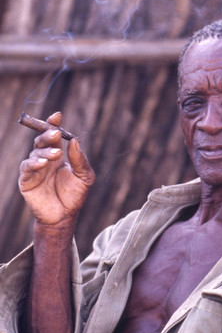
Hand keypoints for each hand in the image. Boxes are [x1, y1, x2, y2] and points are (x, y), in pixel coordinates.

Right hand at [19, 112, 94, 226]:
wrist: (64, 217)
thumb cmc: (75, 197)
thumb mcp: (85, 177)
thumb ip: (80, 160)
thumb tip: (75, 141)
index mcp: (58, 155)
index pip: (54, 135)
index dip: (53, 124)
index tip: (58, 115)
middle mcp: (45, 159)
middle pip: (42, 140)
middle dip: (48, 134)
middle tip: (56, 133)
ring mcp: (34, 169)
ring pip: (35, 152)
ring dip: (45, 151)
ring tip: (56, 155)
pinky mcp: (26, 180)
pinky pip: (27, 167)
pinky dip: (34, 163)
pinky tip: (43, 164)